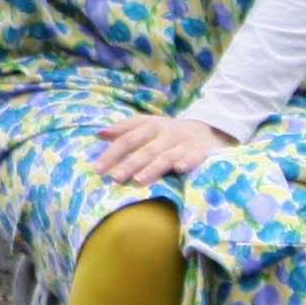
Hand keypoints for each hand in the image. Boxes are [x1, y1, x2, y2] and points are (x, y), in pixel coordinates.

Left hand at [98, 113, 235, 183]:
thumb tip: (99, 133)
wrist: (207, 129)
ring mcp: (183, 142)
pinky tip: (180, 169)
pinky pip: (194, 157)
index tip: (97, 168)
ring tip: (139, 180)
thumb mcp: (147, 124)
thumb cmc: (168, 131)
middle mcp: (166, 133)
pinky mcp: (201, 151)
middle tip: (115, 177)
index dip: (112, 153)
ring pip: (166, 156)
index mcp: (151, 125)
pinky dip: (188, 161)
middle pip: (145, 149)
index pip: (128, 139)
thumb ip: (124, 128)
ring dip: (153, 167)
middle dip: (130, 164)